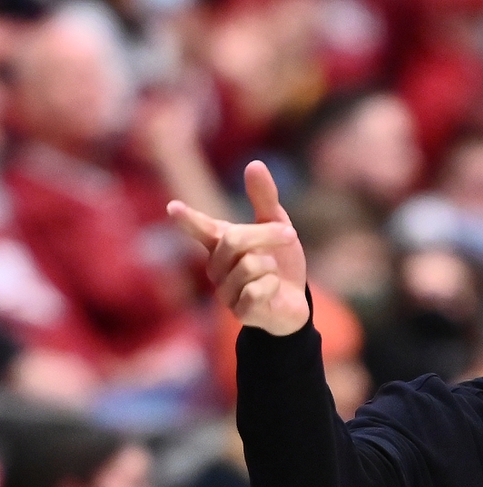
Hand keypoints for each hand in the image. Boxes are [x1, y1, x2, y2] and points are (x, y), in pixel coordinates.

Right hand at [167, 160, 309, 335]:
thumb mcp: (277, 225)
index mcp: (220, 243)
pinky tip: (272, 291)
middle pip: (234, 240)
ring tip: (272, 274)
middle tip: (289, 236)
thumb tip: (254, 164)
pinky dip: (273, 286)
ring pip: (249, 265)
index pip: (200, 228)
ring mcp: (225, 291)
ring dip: (272, 266)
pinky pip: (257, 289)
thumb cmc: (280, 262)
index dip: (187, 219)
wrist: (295, 302)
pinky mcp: (240, 311)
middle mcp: (216, 267)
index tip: (173, 208)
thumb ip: (264, 198)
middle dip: (267, 235)